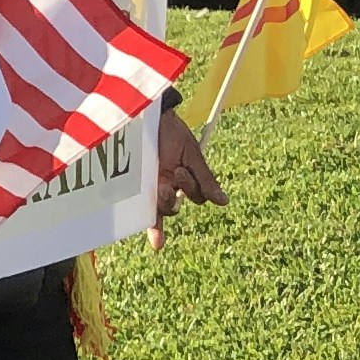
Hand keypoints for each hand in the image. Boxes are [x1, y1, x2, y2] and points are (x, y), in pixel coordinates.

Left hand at [151, 118, 225, 245]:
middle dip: (174, 196)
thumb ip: (205, 179)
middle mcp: (167, 185)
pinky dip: (154, 229)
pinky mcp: (135, 188)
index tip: (181, 170)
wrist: (146, 115)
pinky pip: (145, 213)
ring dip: (163, 202)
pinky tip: (159, 244)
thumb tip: (224, 203)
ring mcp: (150, 187)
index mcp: (183, 177)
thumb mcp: (191, 154)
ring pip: (163, 209)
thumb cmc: (170, 131)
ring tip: (160, 186)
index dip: (190, 188)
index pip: (195, 196)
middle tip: (171, 173)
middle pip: (176, 206)